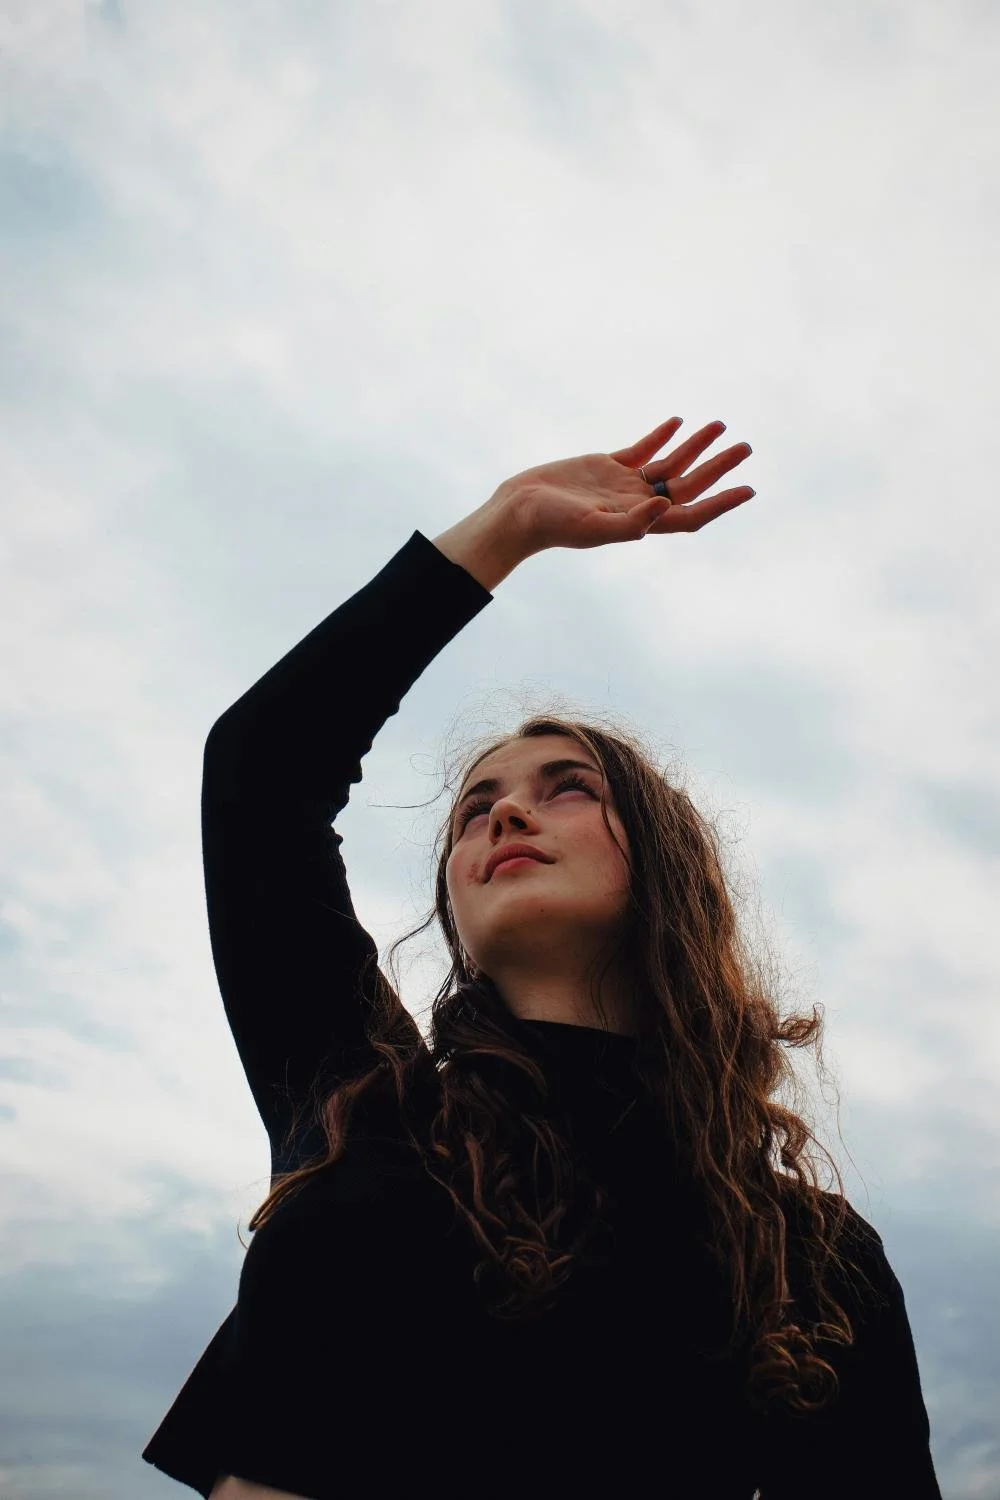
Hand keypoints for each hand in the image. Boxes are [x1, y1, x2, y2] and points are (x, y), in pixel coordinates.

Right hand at [503, 417, 753, 554]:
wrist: (519, 509)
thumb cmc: (552, 525)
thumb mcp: (592, 528)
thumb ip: (631, 523)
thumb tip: (666, 505)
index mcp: (641, 521)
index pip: (691, 513)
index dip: (721, 503)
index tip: (748, 490)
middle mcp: (638, 503)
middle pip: (689, 483)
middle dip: (719, 467)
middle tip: (746, 447)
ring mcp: (624, 484)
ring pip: (670, 463)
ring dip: (696, 446)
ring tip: (721, 426)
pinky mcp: (607, 466)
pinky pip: (643, 449)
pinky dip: (661, 436)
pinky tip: (678, 422)